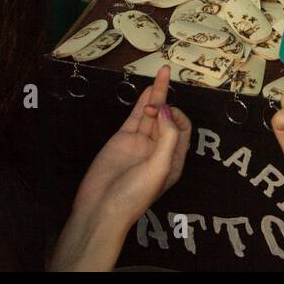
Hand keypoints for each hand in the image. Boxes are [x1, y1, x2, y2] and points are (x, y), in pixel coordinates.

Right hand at [49, 66, 190, 270]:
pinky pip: (135, 117)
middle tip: (162, 82)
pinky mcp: (122, 140)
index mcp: (172, 160)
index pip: (183, 130)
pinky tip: (148, 90)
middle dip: (167, 101)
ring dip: (156, 96)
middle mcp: (158, 150)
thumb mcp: (159, 168)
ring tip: (161, 74)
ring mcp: (140, 143)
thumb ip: (167, 137)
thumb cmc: (133, 196)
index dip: (177, 116)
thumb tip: (165, 110)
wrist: (100, 209)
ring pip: (151, 114)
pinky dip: (142, 103)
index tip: (165, 114)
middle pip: (167, 118)